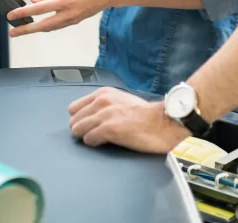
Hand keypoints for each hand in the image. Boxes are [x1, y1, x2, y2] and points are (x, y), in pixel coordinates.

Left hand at [6, 0, 118, 36]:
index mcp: (65, 1)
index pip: (39, 10)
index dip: (23, 13)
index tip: (11, 16)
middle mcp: (68, 14)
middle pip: (42, 26)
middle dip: (25, 30)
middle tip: (12, 32)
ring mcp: (73, 19)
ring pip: (50, 28)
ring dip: (35, 30)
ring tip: (22, 29)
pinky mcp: (76, 21)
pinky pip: (58, 26)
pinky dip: (47, 26)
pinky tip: (40, 25)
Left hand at [69, 87, 187, 152]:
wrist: (164, 121)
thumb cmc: (146, 115)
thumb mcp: (121, 101)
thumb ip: (105, 106)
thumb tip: (93, 117)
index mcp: (104, 93)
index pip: (74, 108)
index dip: (80, 119)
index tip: (88, 125)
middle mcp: (102, 101)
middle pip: (74, 120)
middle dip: (81, 129)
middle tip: (93, 135)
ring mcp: (105, 115)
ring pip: (78, 130)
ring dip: (86, 137)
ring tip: (98, 139)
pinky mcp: (109, 129)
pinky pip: (89, 139)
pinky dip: (94, 143)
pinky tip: (104, 142)